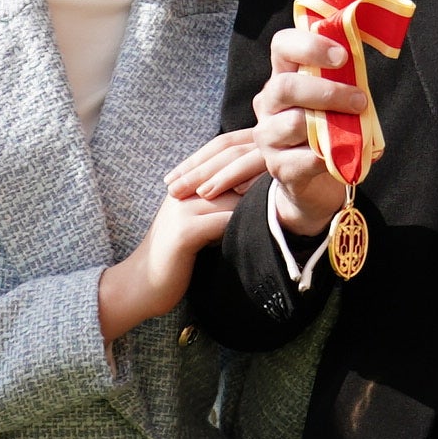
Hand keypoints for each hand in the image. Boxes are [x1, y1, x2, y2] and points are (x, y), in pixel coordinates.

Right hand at [98, 130, 271, 338]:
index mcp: (188, 186)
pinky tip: (271, 220)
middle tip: (297, 163)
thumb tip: (252, 198)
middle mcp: (184, 191)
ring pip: (231, 192)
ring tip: (290, 189)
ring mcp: (183, 209)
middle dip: (263, 166)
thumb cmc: (175, 261)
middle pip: (230, 169)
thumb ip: (218, 210)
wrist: (140, 286)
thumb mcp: (198, 228)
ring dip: (261, 191)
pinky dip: (249, 218)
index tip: (287, 153)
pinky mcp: (185, 232)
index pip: (223, 157)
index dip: (253, 151)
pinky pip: (224, 219)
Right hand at [249, 23, 375, 238]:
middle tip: (359, 99)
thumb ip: (344, 82)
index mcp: (282, 76)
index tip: (342, 55)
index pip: (282, 46)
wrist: (312, 180)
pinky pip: (305, 158)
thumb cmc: (327, 129)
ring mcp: (268, 136)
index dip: (309, 44)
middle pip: (284, 86)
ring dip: (332, 123)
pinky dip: (331, 156)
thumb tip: (363, 71)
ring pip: (294, 123)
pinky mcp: (278, 167)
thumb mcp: (334, 100)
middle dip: (326, 90)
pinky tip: (346, 155)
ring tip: (357, 127)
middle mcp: (268, 104)